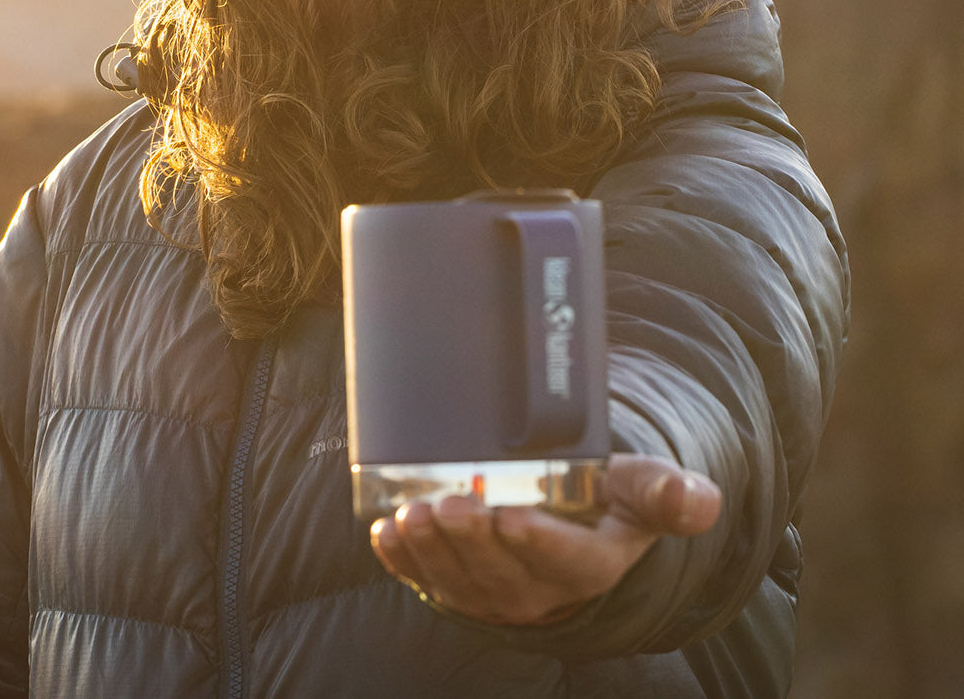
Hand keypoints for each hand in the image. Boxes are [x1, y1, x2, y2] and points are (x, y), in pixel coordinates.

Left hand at [369, 454, 721, 625]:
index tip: (513, 515)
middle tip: (451, 504)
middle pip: (502, 571)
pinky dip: (404, 560)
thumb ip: (666, 494)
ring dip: (432, 549)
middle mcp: (541, 590)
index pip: (565, 561)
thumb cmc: (607, 502)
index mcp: (591, 566)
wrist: (574, 526)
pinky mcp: (460, 586)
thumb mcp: (641, 491)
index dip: (538, 541)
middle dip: (472, 540)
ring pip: (460, 580)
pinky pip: (428, 580)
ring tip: (412, 514)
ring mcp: (496, 593)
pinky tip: (387, 533)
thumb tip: (696, 499)